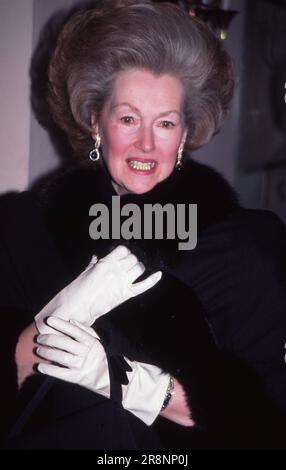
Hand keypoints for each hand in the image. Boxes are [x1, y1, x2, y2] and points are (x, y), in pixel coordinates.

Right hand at [35, 245, 161, 333]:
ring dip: (138, 268)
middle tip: (128, 265)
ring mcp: (122, 282)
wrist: (77, 308)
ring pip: (139, 268)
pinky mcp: (125, 295)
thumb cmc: (77, 290)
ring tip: (134, 270)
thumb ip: (93, 264)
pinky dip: (152, 280)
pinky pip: (143, 285)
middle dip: (132, 260)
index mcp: (105, 262)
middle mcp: (116, 270)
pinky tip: (158, 274)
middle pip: (133, 259)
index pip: (123, 250)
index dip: (125, 251)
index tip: (124, 254)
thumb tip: (96, 257)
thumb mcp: (85, 272)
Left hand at [37, 316, 109, 397]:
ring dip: (47, 353)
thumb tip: (71, 320)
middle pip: (65, 343)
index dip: (61, 324)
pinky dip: (49, 369)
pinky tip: (40, 366)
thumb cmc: (101, 356)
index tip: (49, 320)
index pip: (74, 331)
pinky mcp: (77, 378)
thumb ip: (85, 330)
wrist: (109, 378)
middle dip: (50, 339)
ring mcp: (82, 366)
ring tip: (38, 350)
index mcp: (91, 342)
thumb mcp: (97, 341)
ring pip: (62, 357)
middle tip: (39, 337)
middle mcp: (86, 353)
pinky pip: (61, 373)